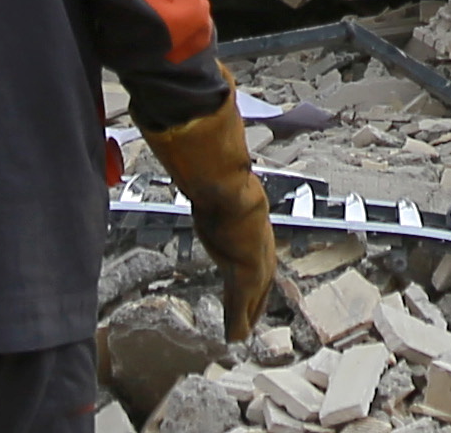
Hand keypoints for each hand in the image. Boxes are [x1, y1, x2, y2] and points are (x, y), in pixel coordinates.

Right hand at [150, 98, 282, 337]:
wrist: (219, 172)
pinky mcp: (246, 264)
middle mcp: (253, 230)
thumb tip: (191, 114)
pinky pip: (243, 299)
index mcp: (245, 209)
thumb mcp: (209, 155)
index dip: (251, 258)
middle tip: (254, 311)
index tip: (250, 272)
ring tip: (244, 328)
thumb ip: (205, 147)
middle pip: (259, 266)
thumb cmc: (213, 157)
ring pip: (253, 286)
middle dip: (256, 290)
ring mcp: (252, 247)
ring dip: (249, 307)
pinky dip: (240, 317)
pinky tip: (237, 335)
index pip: (251, 239)